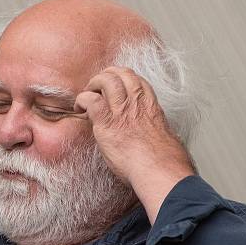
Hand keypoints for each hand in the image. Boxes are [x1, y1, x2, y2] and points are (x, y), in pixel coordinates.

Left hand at [74, 66, 194, 221]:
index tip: (116, 85)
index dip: (124, 78)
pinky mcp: (107, 123)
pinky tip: (80, 108)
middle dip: (108, 74)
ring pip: (107, 80)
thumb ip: (155, 132)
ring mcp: (122, 111)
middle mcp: (137, 104)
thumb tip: (152, 138)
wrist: (159, 170)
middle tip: (97, 85)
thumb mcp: (165, 139)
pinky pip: (91, 100)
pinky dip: (82, 100)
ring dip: (94, 83)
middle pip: (123, 74)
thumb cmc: (165, 162)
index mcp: (151, 107)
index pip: (138, 81)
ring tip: (87, 94)